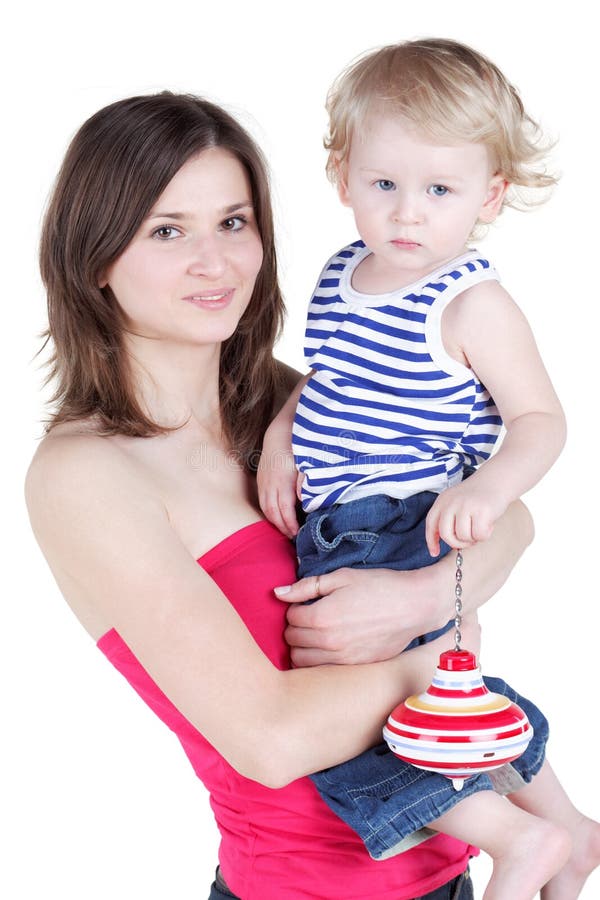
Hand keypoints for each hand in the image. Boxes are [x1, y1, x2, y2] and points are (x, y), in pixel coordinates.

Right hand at [257, 430, 300, 537]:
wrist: (280, 434)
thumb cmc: (297, 450)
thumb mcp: (305, 464)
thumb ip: (304, 482)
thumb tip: (303, 500)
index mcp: (282, 480)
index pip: (284, 508)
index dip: (290, 523)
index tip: (298, 532)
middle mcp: (269, 483)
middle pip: (273, 512)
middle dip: (282, 527)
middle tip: (293, 537)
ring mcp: (263, 482)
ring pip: (265, 508)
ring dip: (275, 522)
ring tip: (286, 531)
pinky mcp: (260, 481)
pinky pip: (262, 502)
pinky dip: (269, 513)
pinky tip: (277, 518)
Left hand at [274, 567, 442, 665]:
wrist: (414, 606)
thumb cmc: (378, 586)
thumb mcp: (341, 577)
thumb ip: (306, 586)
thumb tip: (278, 593)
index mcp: (321, 617)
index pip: (289, 618)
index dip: (295, 607)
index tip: (306, 602)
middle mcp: (328, 642)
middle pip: (291, 640)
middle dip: (295, 627)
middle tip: (309, 616)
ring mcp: (341, 658)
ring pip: (301, 660)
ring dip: (302, 646)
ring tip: (315, 632)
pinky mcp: (354, 666)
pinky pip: (321, 669)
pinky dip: (317, 659)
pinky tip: (329, 645)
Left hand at [425, 482, 506, 556]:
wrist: (497, 480)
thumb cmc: (477, 497)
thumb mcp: (457, 502)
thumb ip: (450, 519)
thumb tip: (453, 543)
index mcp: (443, 500)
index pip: (431, 523)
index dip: (431, 540)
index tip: (435, 552)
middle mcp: (451, 502)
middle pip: (446, 534)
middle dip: (457, 543)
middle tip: (468, 540)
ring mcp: (466, 506)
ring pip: (463, 537)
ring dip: (473, 538)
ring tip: (481, 526)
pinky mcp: (481, 511)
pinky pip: (479, 535)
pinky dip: (485, 534)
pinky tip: (489, 524)